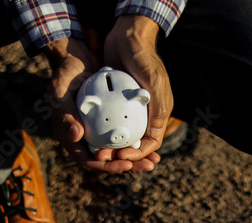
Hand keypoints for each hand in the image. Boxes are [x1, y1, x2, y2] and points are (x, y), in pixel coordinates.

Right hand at [44, 38, 158, 172]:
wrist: (76, 60)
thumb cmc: (66, 74)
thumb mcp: (61, 90)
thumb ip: (66, 113)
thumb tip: (76, 137)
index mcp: (68, 136)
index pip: (88, 161)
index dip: (106, 165)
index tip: (125, 164)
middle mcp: (82, 138)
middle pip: (105, 161)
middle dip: (126, 166)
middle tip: (147, 166)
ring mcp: (94, 132)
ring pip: (115, 152)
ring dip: (134, 159)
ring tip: (153, 161)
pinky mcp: (105, 124)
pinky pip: (120, 138)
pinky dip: (133, 143)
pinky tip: (150, 143)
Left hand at [104, 15, 173, 162]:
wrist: (127, 36)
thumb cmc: (143, 57)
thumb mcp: (153, 82)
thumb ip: (157, 108)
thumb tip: (155, 136)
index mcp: (159, 112)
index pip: (151, 142)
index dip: (139, 153)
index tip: (122, 154)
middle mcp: (146, 113)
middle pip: (136, 142)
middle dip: (124, 154)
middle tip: (108, 157)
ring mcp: (131, 108)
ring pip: (122, 134)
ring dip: (112, 145)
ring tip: (99, 150)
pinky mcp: (117, 101)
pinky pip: (110, 120)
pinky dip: (103, 129)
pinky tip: (92, 134)